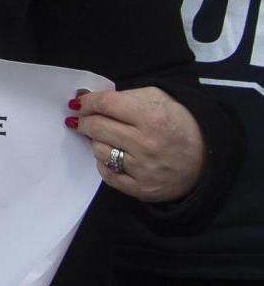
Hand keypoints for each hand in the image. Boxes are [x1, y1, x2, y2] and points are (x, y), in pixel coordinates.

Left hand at [69, 85, 205, 202]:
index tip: (78, 103)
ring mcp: (144, 169)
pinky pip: (107, 174)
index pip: (105, 104)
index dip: (87, 102)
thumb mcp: (159, 99)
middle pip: (96, 127)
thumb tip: (87, 98)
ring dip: (97, 142)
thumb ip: (125, 96)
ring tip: (110, 138)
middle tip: (82, 119)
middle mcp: (147, 144)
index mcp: (152, 117)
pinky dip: (106, 164)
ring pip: (98, 150)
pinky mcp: (141, 189)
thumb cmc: (179, 124)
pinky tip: (116, 156)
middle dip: (85, 121)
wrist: (207, 160)